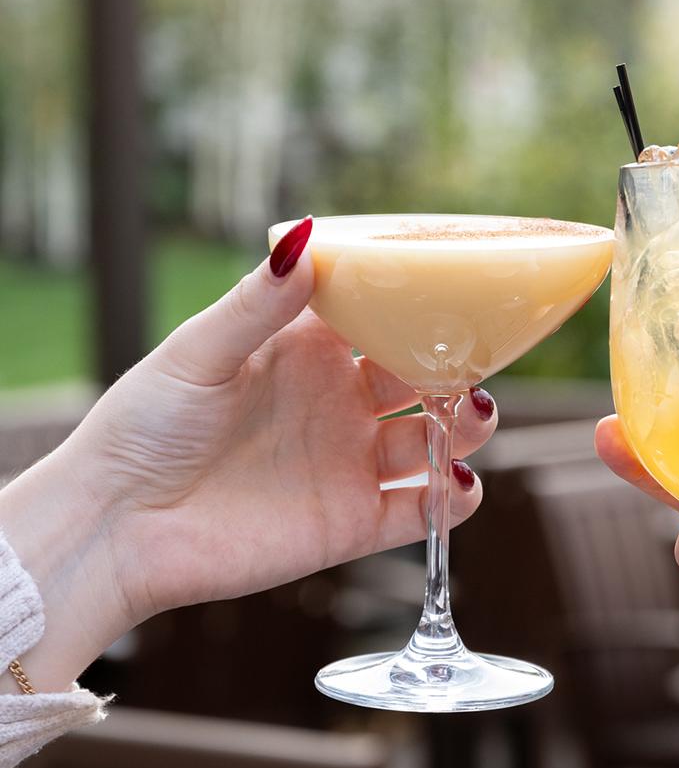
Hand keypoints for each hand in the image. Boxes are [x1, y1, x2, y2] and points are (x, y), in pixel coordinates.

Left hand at [0, 221, 492, 688]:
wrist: (115, 529)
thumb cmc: (141, 430)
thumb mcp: (198, 353)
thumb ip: (259, 303)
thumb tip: (306, 237)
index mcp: (303, 350)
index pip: (377, 314)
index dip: (418, 301)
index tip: (456, 284)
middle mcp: (335, 402)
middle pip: (419, 374)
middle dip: (456, 363)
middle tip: (474, 356)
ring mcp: (347, 463)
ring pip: (432, 439)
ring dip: (466, 425)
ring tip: (475, 413)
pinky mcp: (350, 523)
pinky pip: (419, 512)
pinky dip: (451, 500)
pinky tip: (458, 482)